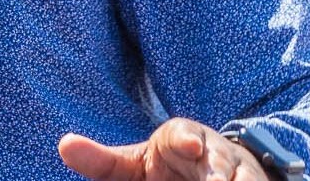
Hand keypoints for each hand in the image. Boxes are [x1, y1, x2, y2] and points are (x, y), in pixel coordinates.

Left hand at [59, 118, 271, 180]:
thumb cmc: (163, 166)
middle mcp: (215, 153)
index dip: (187, 139)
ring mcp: (241, 172)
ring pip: (245, 178)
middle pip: (221, 161)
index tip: (188, 146)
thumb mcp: (132, 166)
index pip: (185, 133)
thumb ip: (100, 161)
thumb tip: (64, 145)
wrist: (209, 172)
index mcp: (180, 138)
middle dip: (218, 173)